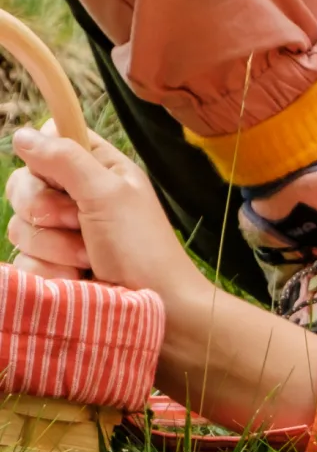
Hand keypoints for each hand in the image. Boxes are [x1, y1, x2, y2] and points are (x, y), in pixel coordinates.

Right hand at [8, 124, 205, 301]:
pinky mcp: (55, 270)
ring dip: (55, 247)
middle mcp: (78, 199)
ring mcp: (63, 237)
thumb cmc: (143, 251)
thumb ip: (66, 159)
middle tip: (79, 224)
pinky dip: (51, 273)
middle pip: (22, 185)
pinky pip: (25, 263)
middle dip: (45, 209)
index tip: (62, 180)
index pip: (48, 142)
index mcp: (99, 172)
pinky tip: (78, 282)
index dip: (45, 159)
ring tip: (89, 260)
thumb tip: (23, 136)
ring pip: (20, 227)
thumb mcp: (109, 194)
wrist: (162, 315)